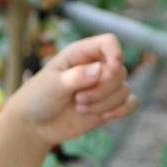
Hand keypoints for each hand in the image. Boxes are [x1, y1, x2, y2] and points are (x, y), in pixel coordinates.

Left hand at [7, 33, 136, 149]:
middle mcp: (95, 66)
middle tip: (78, 100)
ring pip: (124, 89)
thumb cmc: (38, 98)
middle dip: (102, 89)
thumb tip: (101, 70)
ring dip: (105, 103)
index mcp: (80, 53)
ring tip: (80, 108)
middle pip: (119, 70)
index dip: (115, 53)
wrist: (34, 124)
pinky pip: (131, 102)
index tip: (109, 71)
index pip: (109, 42)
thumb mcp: (52, 85)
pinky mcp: (108, 104)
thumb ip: (75, 77)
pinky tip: (104, 117)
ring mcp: (103, 86)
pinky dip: (122, 110)